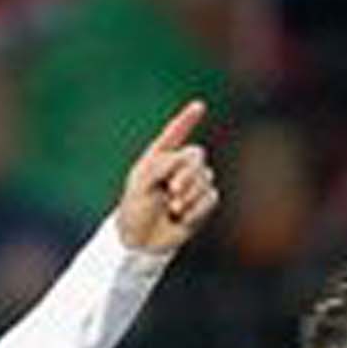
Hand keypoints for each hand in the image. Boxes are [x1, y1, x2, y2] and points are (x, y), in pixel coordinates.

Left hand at [114, 100, 218, 253]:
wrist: (141, 242)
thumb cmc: (135, 210)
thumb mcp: (141, 181)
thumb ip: (163, 163)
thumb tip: (187, 161)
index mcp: (159, 157)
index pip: (175, 133)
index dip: (187, 119)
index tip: (199, 105)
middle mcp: (177, 168)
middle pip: (197, 154)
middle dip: (186, 172)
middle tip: (171, 191)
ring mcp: (191, 185)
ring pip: (206, 177)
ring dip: (189, 194)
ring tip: (173, 208)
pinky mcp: (202, 204)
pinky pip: (211, 197)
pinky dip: (196, 209)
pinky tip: (181, 217)